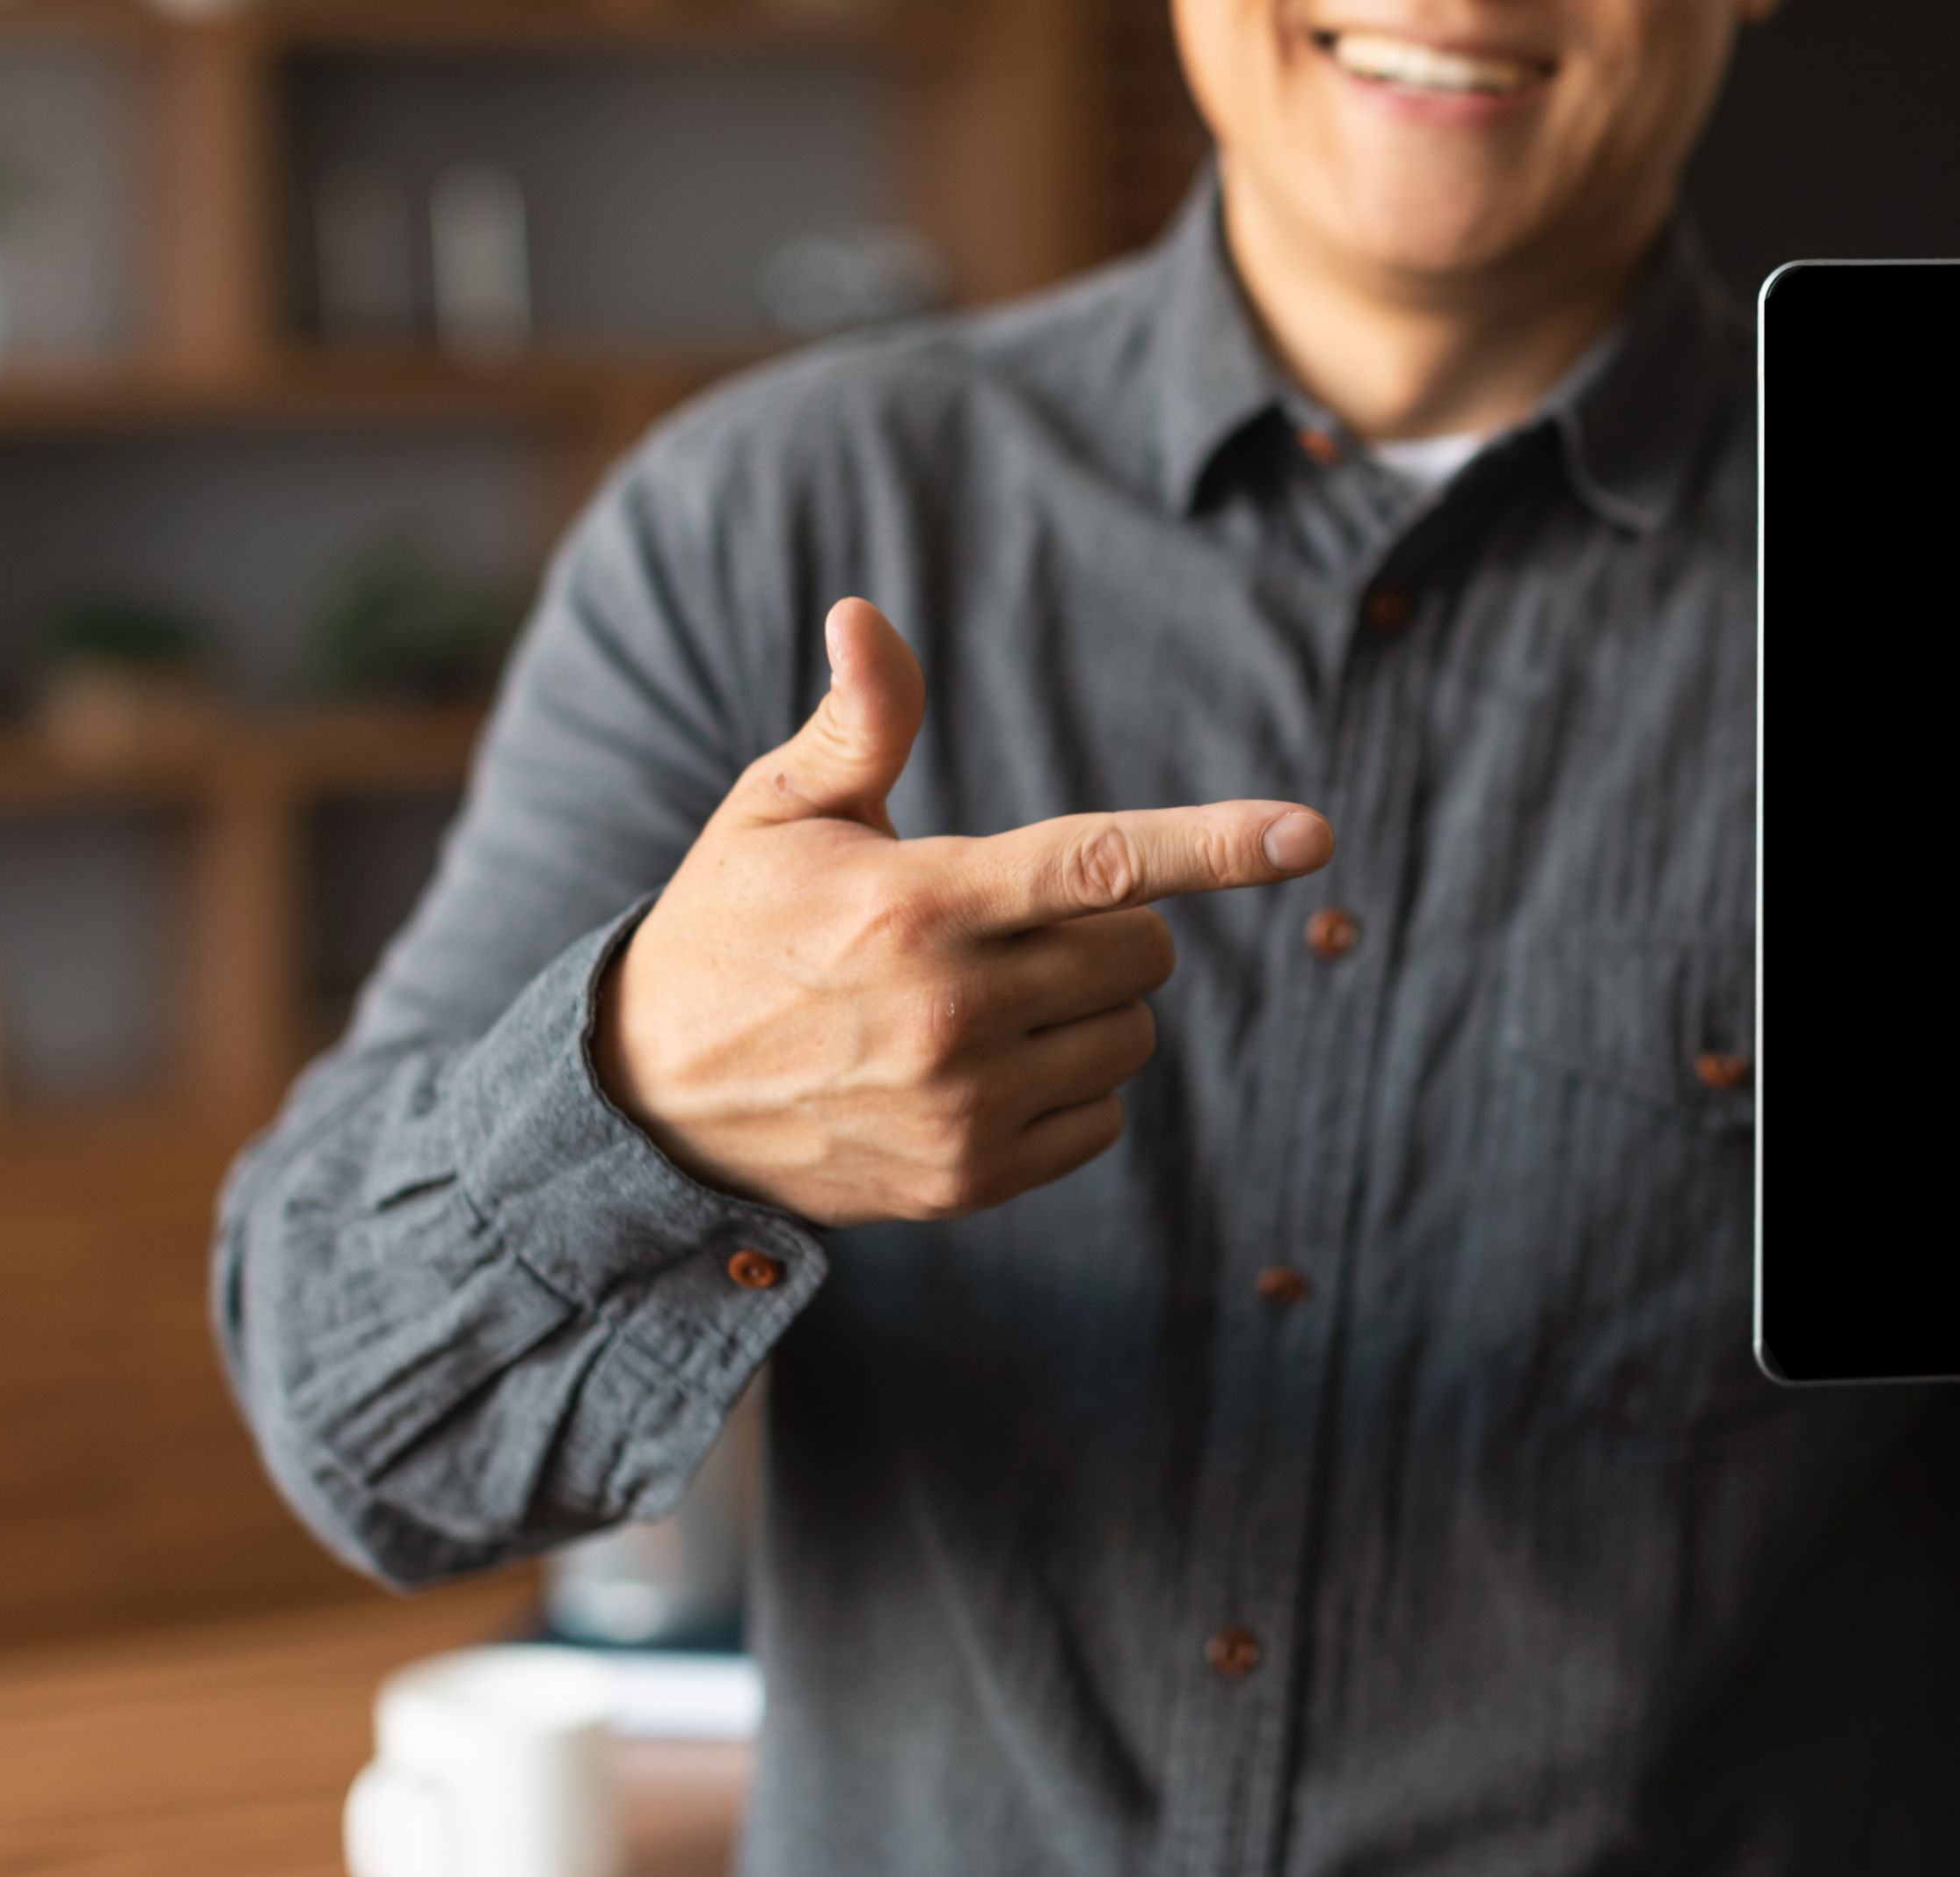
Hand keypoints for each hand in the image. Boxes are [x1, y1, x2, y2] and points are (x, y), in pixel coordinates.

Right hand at [596, 599, 1333, 1226]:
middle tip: (1013, 921)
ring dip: (1095, 1006)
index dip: (1215, 844)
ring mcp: (963, 1107)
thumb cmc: (731, 926)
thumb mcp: (775, 811)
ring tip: (995, 993)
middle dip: (1105, 924)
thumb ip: (859, 723)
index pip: (1097, 862)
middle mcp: (949, 1011)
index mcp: (915, 904)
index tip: (1310, 833)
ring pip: (1131, 1035)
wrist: (649, 1101)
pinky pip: (1103, 1118)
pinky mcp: (970, 1180)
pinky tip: (987, 1067)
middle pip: (1139, 950)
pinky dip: (1072, 1086)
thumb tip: (865, 614)